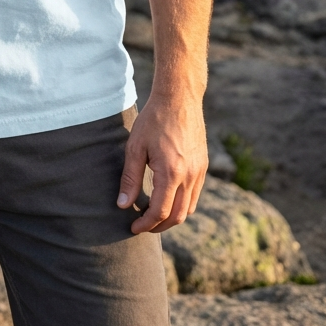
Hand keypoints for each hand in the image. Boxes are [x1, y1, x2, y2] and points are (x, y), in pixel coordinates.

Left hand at [116, 92, 207, 233]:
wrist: (179, 98)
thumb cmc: (153, 120)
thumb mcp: (135, 147)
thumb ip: (130, 178)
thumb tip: (123, 205)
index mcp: (171, 173)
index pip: (160, 211)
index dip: (145, 224)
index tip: (133, 227)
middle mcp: (190, 176)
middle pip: (177, 216)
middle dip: (158, 226)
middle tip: (141, 225)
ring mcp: (199, 172)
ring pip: (189, 209)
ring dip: (171, 217)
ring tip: (153, 214)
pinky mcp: (203, 166)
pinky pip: (195, 195)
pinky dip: (182, 205)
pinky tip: (167, 198)